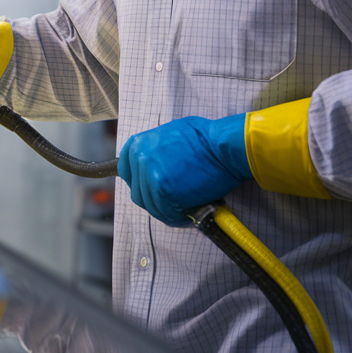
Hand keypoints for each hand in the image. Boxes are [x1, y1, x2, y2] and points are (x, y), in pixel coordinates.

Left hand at [118, 114, 250, 225]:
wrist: (225, 146)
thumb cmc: (207, 139)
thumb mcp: (171, 134)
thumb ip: (156, 150)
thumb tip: (155, 165)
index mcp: (138, 144)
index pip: (127, 172)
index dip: (141, 184)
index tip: (153, 190)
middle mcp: (139, 158)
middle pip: (138, 192)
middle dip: (155, 200)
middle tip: (173, 203)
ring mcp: (149, 175)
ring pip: (151, 205)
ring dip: (166, 211)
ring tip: (183, 211)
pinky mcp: (163, 191)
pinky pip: (165, 213)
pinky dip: (176, 218)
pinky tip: (188, 214)